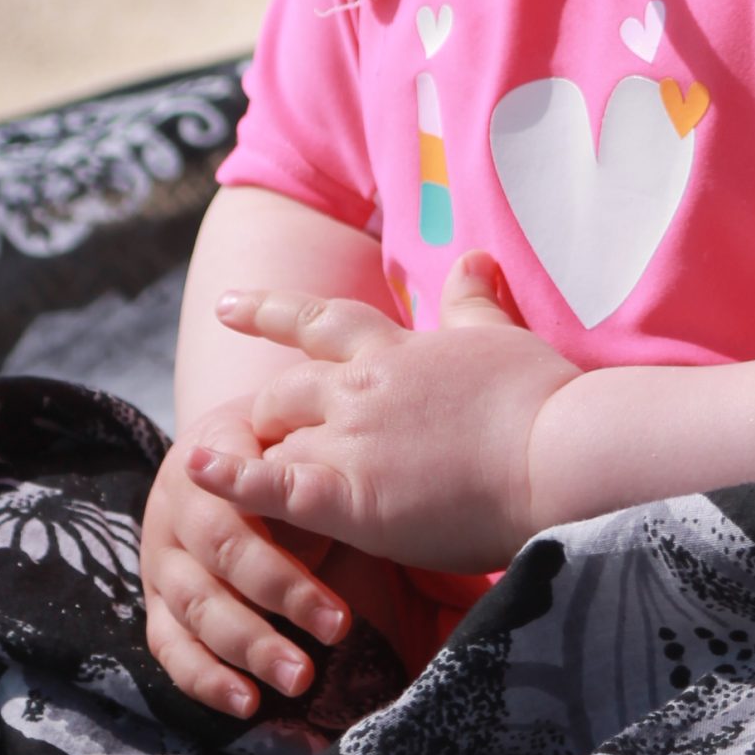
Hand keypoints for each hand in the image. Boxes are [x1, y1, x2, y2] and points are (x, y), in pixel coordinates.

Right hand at [140, 398, 350, 717]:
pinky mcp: (156, 602)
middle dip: (279, 612)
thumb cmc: (270, 445)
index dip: (285, 578)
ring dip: (247, 652)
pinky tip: (246, 703)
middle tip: (336, 642)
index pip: (237, 528)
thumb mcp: (283, 436)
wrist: (218, 443)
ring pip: (195, 613)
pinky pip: (169, 647)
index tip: (340, 618)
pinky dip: (203, 679)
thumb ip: (302, 464)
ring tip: (300, 680)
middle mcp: (173, 517)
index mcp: (204, 472)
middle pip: (219, 570)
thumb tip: (348, 499)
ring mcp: (160, 563)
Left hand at [184, 252, 579, 571]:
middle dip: (268, 412)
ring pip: (280, 441)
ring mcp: (354, 442)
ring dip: (267, 460)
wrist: (559, 451)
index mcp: (398, 352)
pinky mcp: (354, 497)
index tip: (230, 304)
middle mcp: (363, 389)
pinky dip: (232, 480)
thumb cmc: (542, 399)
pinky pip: (276, 486)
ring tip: (246, 484)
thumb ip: (476, 301)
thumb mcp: (504, 336)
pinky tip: (195, 472)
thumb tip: (472, 258)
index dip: (272, 311)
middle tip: (255, 434)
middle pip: (285, 390)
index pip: (322, 322)